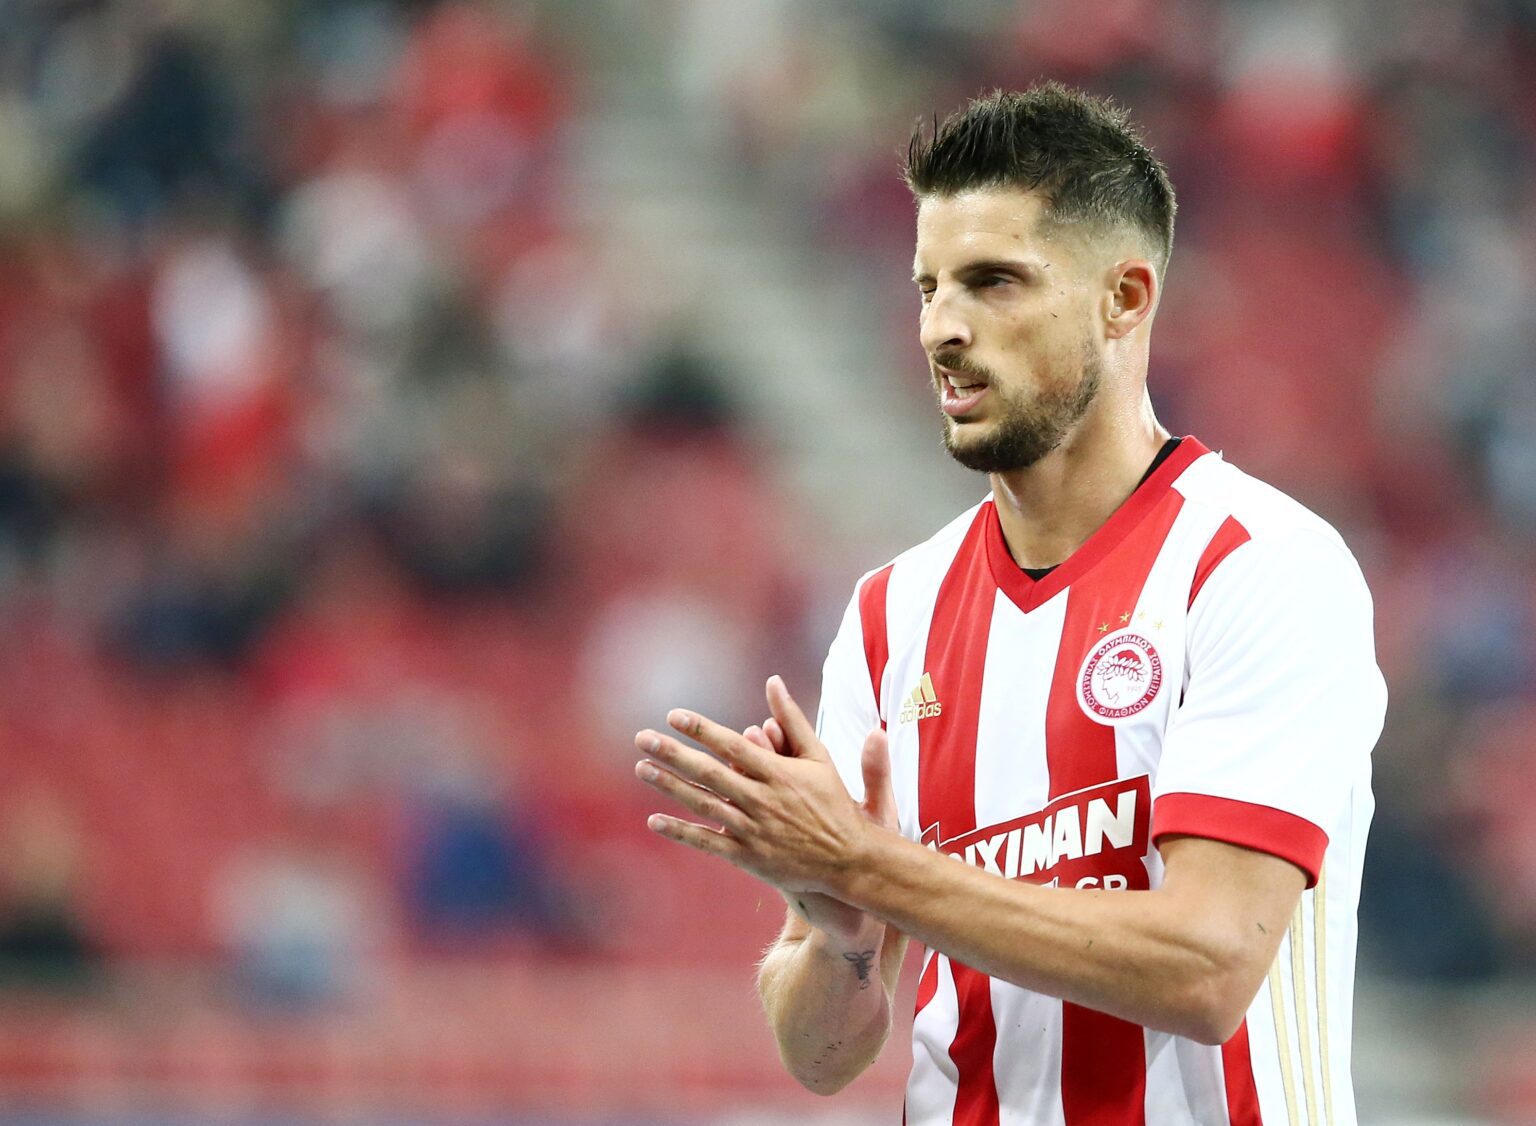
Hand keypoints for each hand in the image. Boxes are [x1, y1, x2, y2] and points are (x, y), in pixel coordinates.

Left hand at [634, 676, 895, 907]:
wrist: (848, 860)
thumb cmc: (833, 802)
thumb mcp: (819, 756)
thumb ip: (792, 719)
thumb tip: (773, 681)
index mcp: (779, 773)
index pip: (732, 746)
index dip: (702, 730)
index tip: (674, 715)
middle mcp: (762, 800)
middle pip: (710, 772)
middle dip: (673, 754)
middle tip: (642, 738)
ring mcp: (753, 830)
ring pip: (703, 804)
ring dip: (670, 786)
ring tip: (642, 768)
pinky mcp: (748, 856)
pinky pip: (708, 842)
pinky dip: (681, 832)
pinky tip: (655, 820)